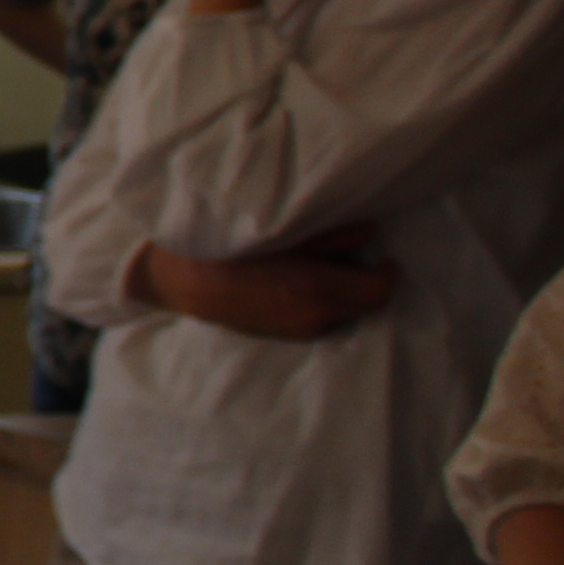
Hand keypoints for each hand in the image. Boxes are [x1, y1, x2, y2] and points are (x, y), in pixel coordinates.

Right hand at [145, 233, 394, 340]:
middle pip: (362, 305)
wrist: (176, 280)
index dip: (388, 273)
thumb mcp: (283, 235)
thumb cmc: (227, 249)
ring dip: (342, 291)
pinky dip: (321, 300)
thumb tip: (371, 230)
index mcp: (317, 291)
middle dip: (364, 282)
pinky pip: (317, 318)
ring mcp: (296, 330)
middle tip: (355, 255)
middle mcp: (314, 318)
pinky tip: (299, 280)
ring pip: (339, 312)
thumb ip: (331, 235)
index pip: (378, 291)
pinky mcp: (280, 334)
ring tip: (325, 265)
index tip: (385, 256)